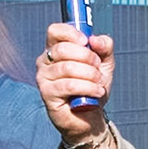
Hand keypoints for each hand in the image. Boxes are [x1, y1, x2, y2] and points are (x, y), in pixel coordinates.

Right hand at [38, 23, 115, 148]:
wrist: (91, 117)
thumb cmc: (93, 88)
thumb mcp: (104, 64)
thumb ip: (104, 47)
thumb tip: (95, 39)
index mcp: (56, 49)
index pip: (55, 31)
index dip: (71, 33)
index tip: (86, 42)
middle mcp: (45, 61)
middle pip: (63, 49)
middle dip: (88, 57)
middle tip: (97, 68)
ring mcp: (43, 77)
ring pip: (68, 68)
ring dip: (90, 75)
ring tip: (98, 83)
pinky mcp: (47, 94)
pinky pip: (69, 85)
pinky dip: (88, 88)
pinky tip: (97, 92)